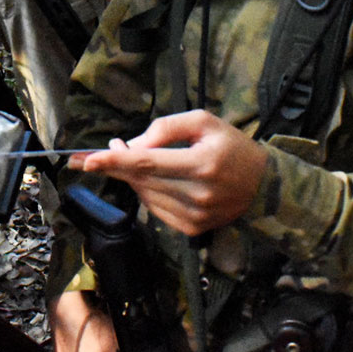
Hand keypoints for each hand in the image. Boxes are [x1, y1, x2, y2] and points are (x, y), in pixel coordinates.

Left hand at [69, 110, 268, 236]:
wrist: (263, 186)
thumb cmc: (232, 147)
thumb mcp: (204, 122)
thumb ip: (167, 127)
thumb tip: (134, 144)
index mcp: (202, 164)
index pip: (148, 164)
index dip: (115, 162)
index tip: (88, 159)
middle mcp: (198, 194)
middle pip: (142, 181)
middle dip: (118, 165)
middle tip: (105, 151)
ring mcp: (195, 216)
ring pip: (146, 196)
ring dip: (132, 178)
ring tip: (133, 159)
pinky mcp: (192, 229)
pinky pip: (156, 209)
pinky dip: (148, 193)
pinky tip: (155, 180)